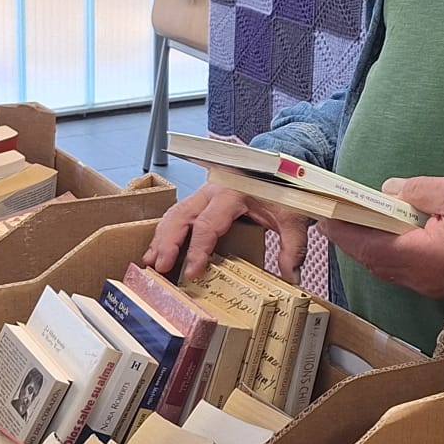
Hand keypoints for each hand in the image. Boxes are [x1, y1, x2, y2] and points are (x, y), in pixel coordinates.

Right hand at [144, 184, 314, 282]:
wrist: (278, 166)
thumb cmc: (281, 188)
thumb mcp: (292, 217)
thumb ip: (293, 248)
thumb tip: (291, 277)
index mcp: (232, 193)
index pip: (208, 225)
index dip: (198, 250)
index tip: (192, 271)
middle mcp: (212, 191)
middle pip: (181, 216)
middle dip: (167, 243)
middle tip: (159, 267)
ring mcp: (203, 193)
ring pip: (174, 214)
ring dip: (160, 238)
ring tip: (150, 262)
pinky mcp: (200, 199)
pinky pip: (177, 213)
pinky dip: (165, 232)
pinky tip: (157, 249)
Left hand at [320, 175, 443, 298]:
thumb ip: (417, 191)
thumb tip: (388, 191)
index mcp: (422, 256)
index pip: (370, 246)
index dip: (344, 232)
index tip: (325, 217)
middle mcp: (420, 277)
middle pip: (373, 260)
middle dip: (351, 239)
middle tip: (334, 217)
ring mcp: (429, 285)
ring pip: (386, 268)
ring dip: (369, 247)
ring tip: (356, 224)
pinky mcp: (437, 284)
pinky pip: (402, 271)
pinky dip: (387, 254)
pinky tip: (386, 236)